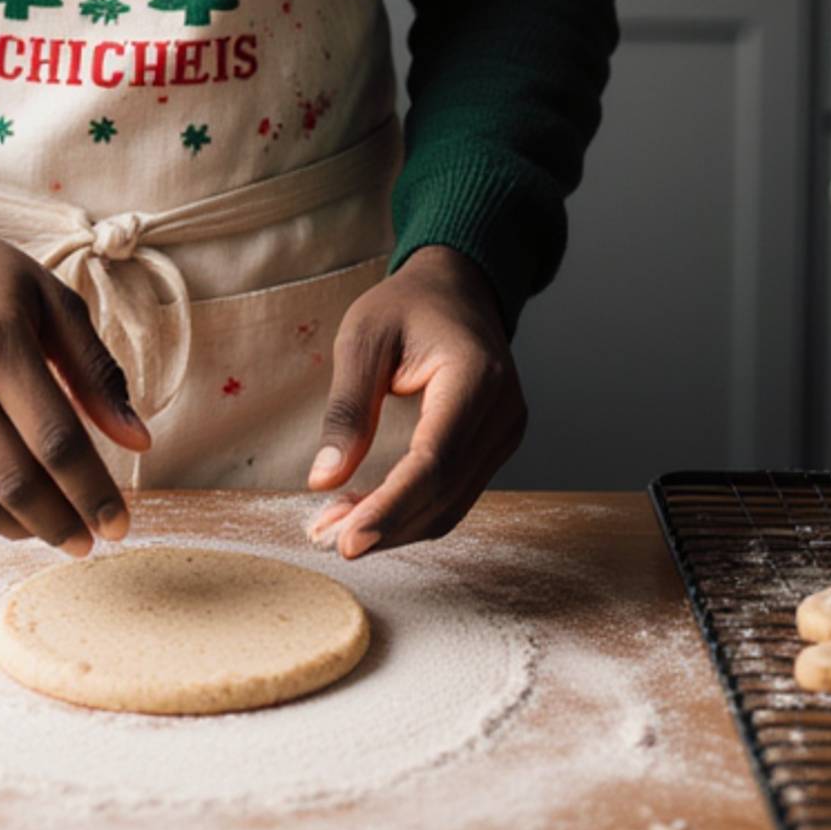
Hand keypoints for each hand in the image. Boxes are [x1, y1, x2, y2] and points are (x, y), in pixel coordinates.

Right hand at [0, 195, 151, 554]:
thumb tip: (138, 441)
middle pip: (14, 481)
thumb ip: (96, 372)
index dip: (93, 492)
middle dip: (63, 523)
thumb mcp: (51, 299)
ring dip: (22, 530)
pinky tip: (12, 515)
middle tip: (93, 540)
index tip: (120, 523)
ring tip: (58, 532)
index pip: (55, 440)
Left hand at [303, 246, 525, 558]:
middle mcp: (503, 411)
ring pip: (451, 505)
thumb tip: (323, 478)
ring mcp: (506, 432)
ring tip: (337, 529)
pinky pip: (455, 493)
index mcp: (475, 376)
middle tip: (327, 538)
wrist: (457, 289)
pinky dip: (412, 511)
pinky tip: (368, 513)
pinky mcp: (496, 446)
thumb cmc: (406, 306)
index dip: (391, 507)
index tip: (348, 541)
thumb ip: (347, 407)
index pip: (434, 461)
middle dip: (386, 525)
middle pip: (444, 493)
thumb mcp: (362, 338)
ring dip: (395, 526)